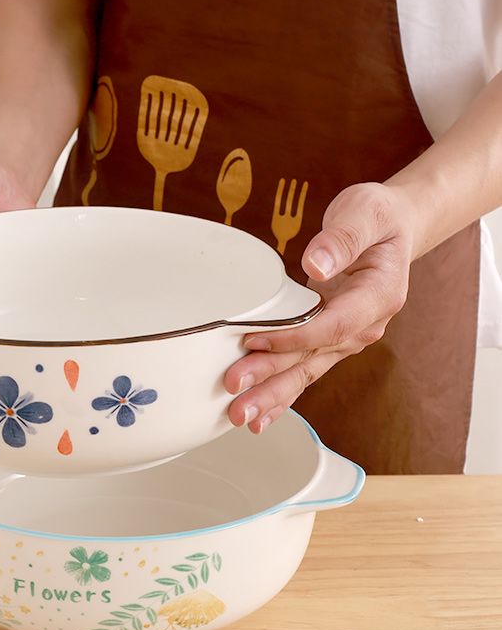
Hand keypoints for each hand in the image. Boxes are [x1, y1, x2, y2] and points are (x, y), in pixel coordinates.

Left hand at [224, 182, 415, 432]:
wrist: (392, 229)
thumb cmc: (377, 218)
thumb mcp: (365, 213)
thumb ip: (342, 238)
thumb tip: (316, 265)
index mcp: (377, 297)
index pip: (332, 326)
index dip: (292, 337)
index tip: (255, 342)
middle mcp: (364, 325)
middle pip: (312, 359)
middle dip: (271, 381)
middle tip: (237, 398)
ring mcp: (346, 337)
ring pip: (305, 372)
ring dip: (271, 396)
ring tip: (240, 416)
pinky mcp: (328, 341)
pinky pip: (304, 371)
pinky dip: (282, 395)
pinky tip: (260, 416)